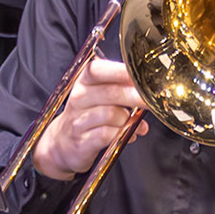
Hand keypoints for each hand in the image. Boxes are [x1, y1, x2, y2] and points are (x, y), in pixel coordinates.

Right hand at [33, 57, 148, 181]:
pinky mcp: (82, 141)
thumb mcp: (101, 98)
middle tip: (152, 101)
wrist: (62, 143)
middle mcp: (79, 98)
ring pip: (112, 114)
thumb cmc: (88, 115)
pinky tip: (127, 134)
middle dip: (136, 96)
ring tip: (134, 122)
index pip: (98, 69)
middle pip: (111, 92)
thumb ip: (123, 92)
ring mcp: (78, 120)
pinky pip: (108, 134)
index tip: (141, 75)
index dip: (120, 70)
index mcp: (84, 82)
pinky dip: (122, 134)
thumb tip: (150, 97)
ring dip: (128, 119)